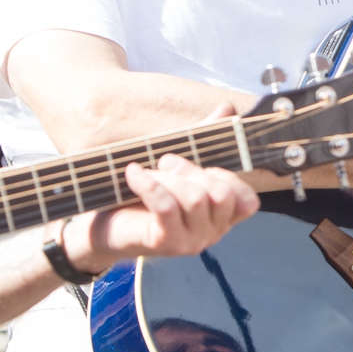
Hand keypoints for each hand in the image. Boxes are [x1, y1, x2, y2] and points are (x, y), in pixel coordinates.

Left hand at [63, 154, 259, 272]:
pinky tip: (134, 174)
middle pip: (222, 194)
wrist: (105, 225)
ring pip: (195, 199)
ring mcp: (191, 241)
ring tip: (148, 173)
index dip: (227, 176)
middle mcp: (212, 232)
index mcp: (221, 217)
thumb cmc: (143, 195)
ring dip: (166, 178)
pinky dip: (148, 183)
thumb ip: (205, 139)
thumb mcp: (177, 165)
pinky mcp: (167, 242)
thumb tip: (227, 109)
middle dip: (192, 169)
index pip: (247, 201)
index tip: (199, 167)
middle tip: (165, 163)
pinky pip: (167, 206)